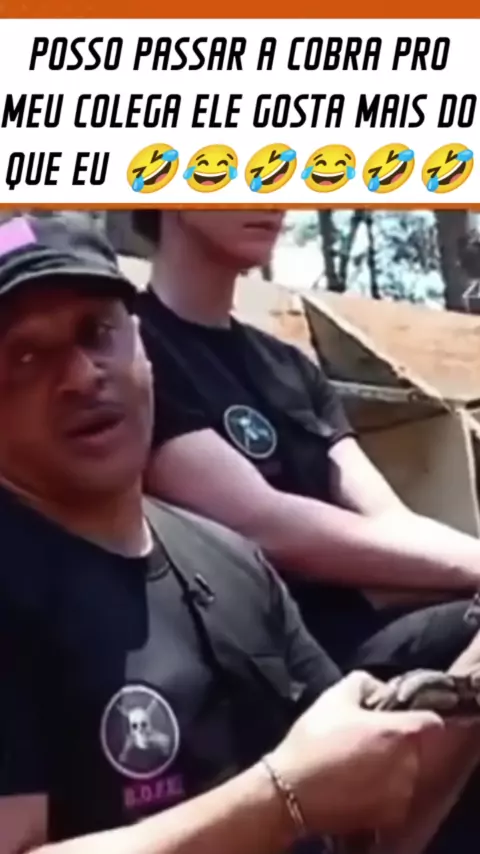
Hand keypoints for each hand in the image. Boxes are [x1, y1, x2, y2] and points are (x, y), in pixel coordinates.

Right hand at [270, 671, 443, 835]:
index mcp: (402, 733)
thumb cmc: (315, 739)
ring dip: (390, 768)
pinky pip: (395, 798)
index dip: (415, 715)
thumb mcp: (335, 697)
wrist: (291, 791)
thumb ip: (364, 683)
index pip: (432, 721)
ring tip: (358, 764)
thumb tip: (380, 689)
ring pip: (406, 774)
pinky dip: (381, 792)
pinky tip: (355, 784)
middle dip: (397, 743)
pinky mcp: (389, 819)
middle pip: (417, 748)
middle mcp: (410, 765)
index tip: (395, 715)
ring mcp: (402, 795)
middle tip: (367, 738)